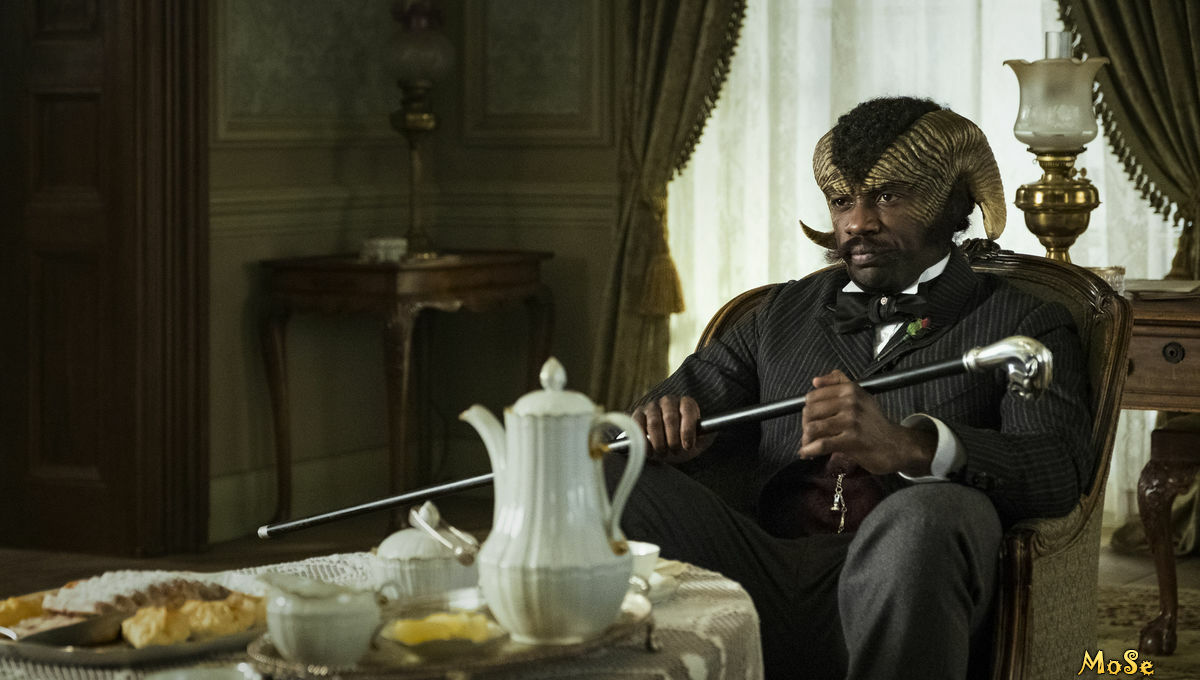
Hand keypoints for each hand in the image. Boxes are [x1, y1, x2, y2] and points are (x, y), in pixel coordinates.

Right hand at [632, 395, 712, 462]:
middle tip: (674, 451)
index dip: (687, 429)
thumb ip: (707, 434)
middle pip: (670, 417)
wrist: (665, 446)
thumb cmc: (684, 441)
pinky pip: (638, 425)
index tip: (688, 445)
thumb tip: (713, 430)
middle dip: (673, 438)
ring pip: (654, 422)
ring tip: (663, 453)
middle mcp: (669, 401)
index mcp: (686, 403)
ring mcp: (652, 407)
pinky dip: (643, 440)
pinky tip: (649, 451)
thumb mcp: (700, 440)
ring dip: (659, 441)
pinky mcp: (638, 415)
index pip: (688, 410)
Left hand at [797, 370, 935, 475]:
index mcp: (849, 390)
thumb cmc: (875, 423)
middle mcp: (850, 402)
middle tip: (809, 435)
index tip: (811, 419)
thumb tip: (815, 380)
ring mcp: (851, 421)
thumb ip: (838, 383)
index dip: (807, 410)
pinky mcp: (852, 440)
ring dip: (806, 439)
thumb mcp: (861, 396)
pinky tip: (807, 453)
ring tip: (809, 445)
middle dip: (805, 425)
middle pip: (810, 412)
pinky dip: (809, 450)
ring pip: (812, 428)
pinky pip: (822, 444)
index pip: (813, 396)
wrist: (896, 445)